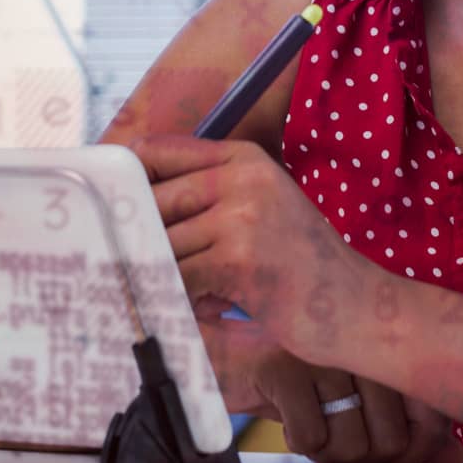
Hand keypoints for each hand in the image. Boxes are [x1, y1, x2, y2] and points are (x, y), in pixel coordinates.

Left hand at [127, 134, 378, 369]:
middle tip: (119, 263)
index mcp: (244, 158)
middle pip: (154, 199)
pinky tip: (200, 311)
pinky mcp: (239, 258)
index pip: (160, 151)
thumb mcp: (264, 206)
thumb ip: (212, 198)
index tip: (105, 203)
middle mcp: (242, 177)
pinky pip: (181, 279)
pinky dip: (179, 301)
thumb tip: (138, 210)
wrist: (357, 304)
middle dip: (135, 237)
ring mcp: (242, 215)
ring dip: (159, 276)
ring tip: (172, 295)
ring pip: (164, 244)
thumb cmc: (303, 264)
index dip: (126, 177)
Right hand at [198, 315, 462, 462]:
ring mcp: (323, 350)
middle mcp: (363, 339)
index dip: (411, 454)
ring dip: (329, 454)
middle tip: (337, 439)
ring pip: (352, 445)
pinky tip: (289, 418)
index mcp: (389, 344)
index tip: (385, 456)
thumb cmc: (306, 381)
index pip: (428, 419)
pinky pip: (311, 438)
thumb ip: (409, 426)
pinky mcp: (283, 365)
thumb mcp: (359, 403)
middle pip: (391, 442)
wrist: (233, 351)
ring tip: (314, 426)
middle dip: (364, 459)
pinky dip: (298, 443)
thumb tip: (455, 460)